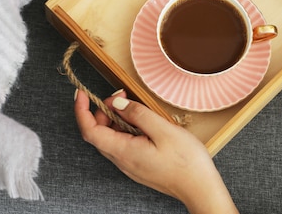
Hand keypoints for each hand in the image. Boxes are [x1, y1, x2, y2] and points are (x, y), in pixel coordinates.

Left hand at [74, 90, 238, 213]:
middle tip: (121, 94)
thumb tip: (116, 103)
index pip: (90, 130)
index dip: (81, 110)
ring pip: (111, 138)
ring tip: (134, 105)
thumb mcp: (162, 129)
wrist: (200, 188)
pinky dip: (125, 128)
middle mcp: (122, 160)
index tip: (81, 94)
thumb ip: (136, 113)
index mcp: (123, 151)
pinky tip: (142, 121)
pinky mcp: (139, 165)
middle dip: (103, 110)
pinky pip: (123, 144)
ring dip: (116, 119)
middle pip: (99, 133)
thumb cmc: (186, 162)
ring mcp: (130, 164)